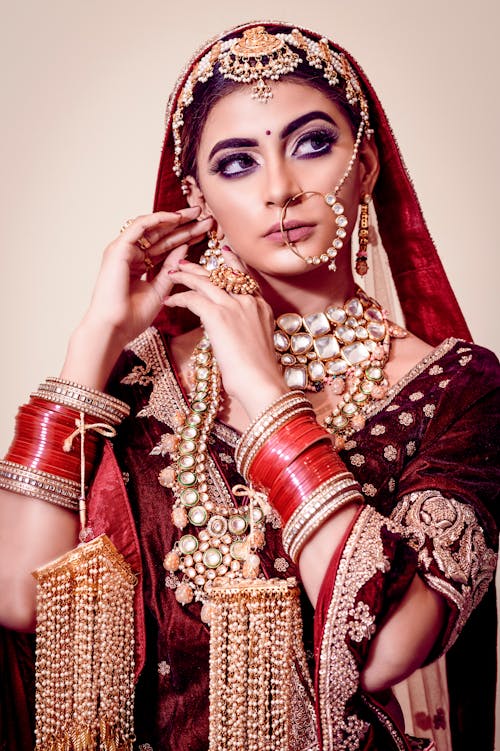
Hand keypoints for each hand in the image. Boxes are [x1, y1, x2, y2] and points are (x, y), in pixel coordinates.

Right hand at [83, 207, 211, 345]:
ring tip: (196, 213)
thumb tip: (184, 249)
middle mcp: (130, 255)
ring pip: (153, 229)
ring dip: (174, 219)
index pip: (165, 247)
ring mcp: (123, 250)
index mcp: (138, 266)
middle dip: (184, 226)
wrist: (115, 327)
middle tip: (205, 217)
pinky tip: (176, 217)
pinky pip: (139, 227)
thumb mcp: (160, 289)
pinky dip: (157, 220)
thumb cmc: (132, 316)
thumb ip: (171, 269)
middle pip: (161, 236)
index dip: (185, 239)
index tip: (205, 233)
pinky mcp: (119, 248)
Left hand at [164, 249, 286, 419]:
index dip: (232, 264)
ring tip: (172, 273)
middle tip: (186, 262)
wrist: (261, 382)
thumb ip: (247, 329)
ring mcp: (234, 306)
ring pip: (205, 281)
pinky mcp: (218, 315)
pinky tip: (169, 300)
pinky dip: (179, 298)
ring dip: (186, 276)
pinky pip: (193, 299)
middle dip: (202, 267)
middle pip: (222, 274)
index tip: (223, 254)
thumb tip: (232, 331)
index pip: (244, 278)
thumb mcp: (258, 343)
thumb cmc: (259, 373)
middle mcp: (249, 301)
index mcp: (261, 307)